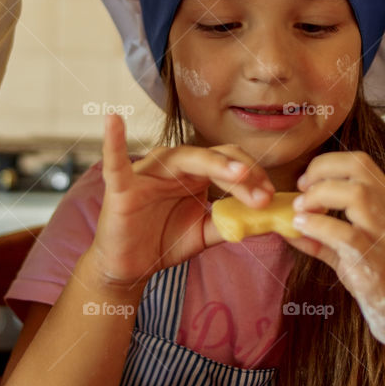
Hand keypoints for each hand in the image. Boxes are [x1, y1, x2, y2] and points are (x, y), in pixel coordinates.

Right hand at [89, 113, 274, 288]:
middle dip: (243, 174)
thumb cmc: (163, 241)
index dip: (253, 177)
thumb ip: (229, 224)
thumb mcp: (203, 234)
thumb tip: (266, 220)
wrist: (129, 265)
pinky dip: (114, 140)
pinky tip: (113, 120)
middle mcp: (173, 165)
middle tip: (263, 196)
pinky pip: (116, 161)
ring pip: (185, 158)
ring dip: (215, 164)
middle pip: (214, 156)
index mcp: (195, 172)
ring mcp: (148, 172)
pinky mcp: (122, 185)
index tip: (270, 198)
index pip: (230, 163)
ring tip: (238, 173)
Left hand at [291, 151, 384, 350]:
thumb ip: (323, 240)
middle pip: (357, 169)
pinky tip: (301, 229)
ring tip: (299, 212)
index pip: (361, 162)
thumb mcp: (354, 256)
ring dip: (319, 196)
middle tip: (299, 192)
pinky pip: (346, 235)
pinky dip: (318, 227)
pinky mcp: (377, 264)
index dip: (327, 163)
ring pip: (356, 194)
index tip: (305, 181)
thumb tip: (286, 227)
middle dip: (320, 172)